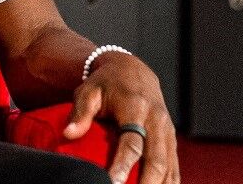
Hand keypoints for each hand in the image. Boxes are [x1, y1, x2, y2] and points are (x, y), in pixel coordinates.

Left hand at [63, 52, 178, 183]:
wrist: (133, 71)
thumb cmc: (105, 84)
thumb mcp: (89, 91)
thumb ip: (80, 113)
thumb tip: (68, 134)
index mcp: (136, 108)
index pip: (131, 143)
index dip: (123, 166)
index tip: (112, 183)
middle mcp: (157, 121)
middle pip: (156, 160)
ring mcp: (168, 132)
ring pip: (169, 166)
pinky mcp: (172, 140)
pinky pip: (174, 166)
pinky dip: (169, 183)